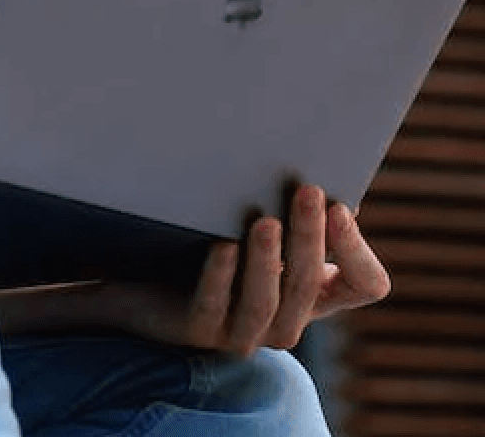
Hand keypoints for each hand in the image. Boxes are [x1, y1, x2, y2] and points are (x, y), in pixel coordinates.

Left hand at [101, 185, 390, 354]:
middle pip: (309, 284)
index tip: (341, 206)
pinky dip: (220, 276)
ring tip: (265, 220)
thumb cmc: (211, 242)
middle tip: (308, 191)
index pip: (364, 283)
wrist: (143, 282)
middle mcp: (286, 318)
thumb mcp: (258, 225)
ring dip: (268, 260)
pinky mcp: (198, 329)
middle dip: (309, 236)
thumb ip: (290, 209)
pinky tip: (222, 246)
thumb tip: (326, 177)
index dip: (356, 249)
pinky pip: (213, 306)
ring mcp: (243, 330)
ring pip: (265, 302)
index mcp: (313, 292)